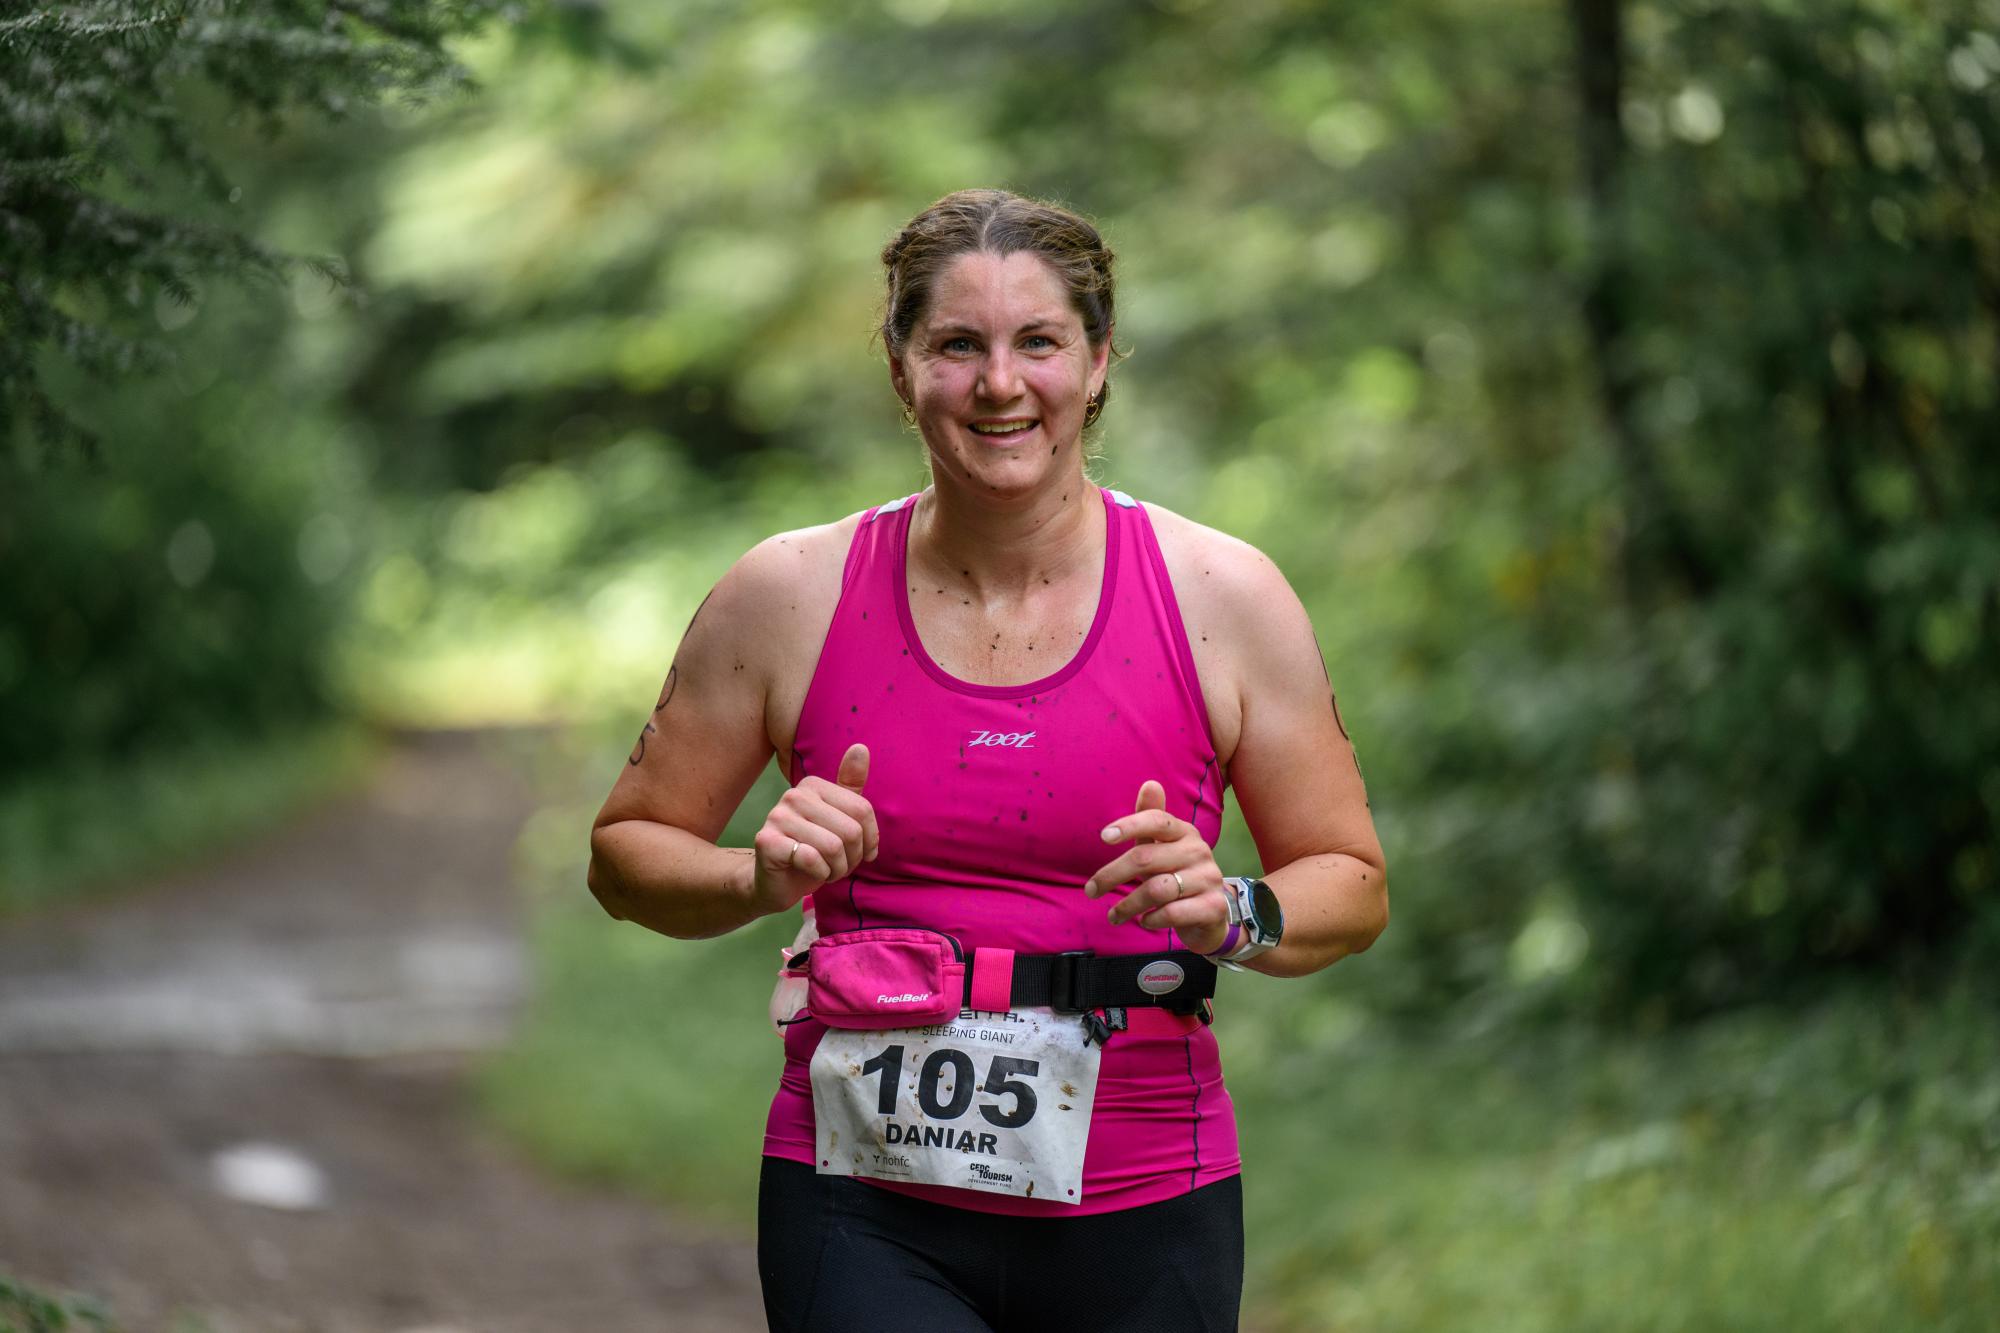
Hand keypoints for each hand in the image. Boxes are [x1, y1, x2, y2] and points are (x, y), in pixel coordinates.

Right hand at [750, 743, 878, 914]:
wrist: (777, 882)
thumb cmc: (814, 851)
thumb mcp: (839, 819)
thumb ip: (851, 788)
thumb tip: (861, 747)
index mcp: (813, 785)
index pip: (862, 810)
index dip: (870, 839)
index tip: (861, 852)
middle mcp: (793, 795)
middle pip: (850, 830)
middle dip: (853, 857)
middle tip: (841, 866)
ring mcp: (777, 817)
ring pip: (833, 846)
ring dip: (838, 868)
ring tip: (829, 870)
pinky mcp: (767, 842)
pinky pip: (813, 859)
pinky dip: (821, 873)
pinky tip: (812, 873)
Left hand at [1084, 779, 1229, 955]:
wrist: (1212, 914)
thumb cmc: (1177, 874)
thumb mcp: (1162, 847)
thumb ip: (1150, 820)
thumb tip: (1150, 784)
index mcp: (1185, 832)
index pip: (1157, 820)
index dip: (1130, 825)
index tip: (1104, 837)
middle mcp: (1199, 851)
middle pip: (1146, 858)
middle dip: (1111, 875)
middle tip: (1091, 890)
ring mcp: (1209, 879)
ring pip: (1156, 890)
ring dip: (1127, 905)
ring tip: (1113, 915)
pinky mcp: (1213, 907)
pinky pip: (1172, 913)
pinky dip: (1151, 919)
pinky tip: (1144, 921)